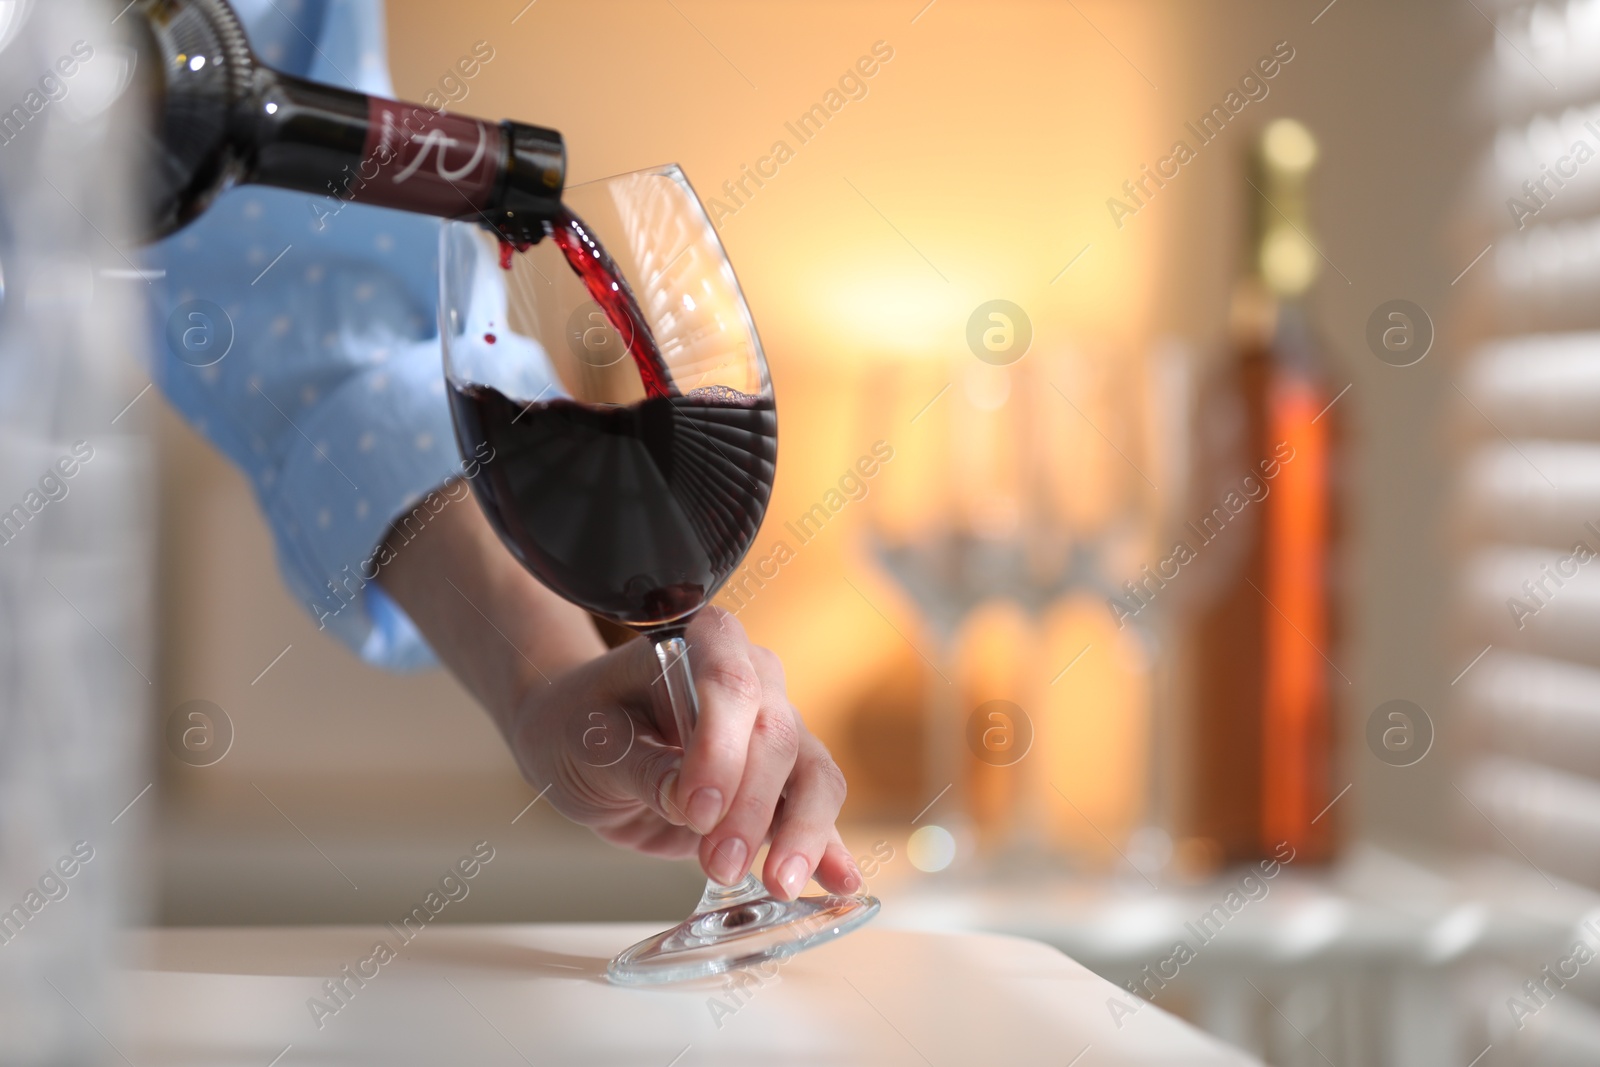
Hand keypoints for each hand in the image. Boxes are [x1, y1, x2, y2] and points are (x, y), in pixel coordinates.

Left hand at [377, 498, 859, 899]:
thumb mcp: (592, 742)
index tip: (695, 808)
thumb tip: (695, 804)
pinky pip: (813, 813)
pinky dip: (829, 848)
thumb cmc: (581, 723)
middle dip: (752, 807)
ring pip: (814, 775)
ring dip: (801, 833)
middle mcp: (753, 680)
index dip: (722, 749)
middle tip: (716, 863)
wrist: (583, 743)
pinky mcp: (779, 786)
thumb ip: (643, 768)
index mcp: (704, 643)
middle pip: (778, 736)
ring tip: (778, 884)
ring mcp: (774, 732)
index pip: (730, 684)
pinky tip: (840, 882)